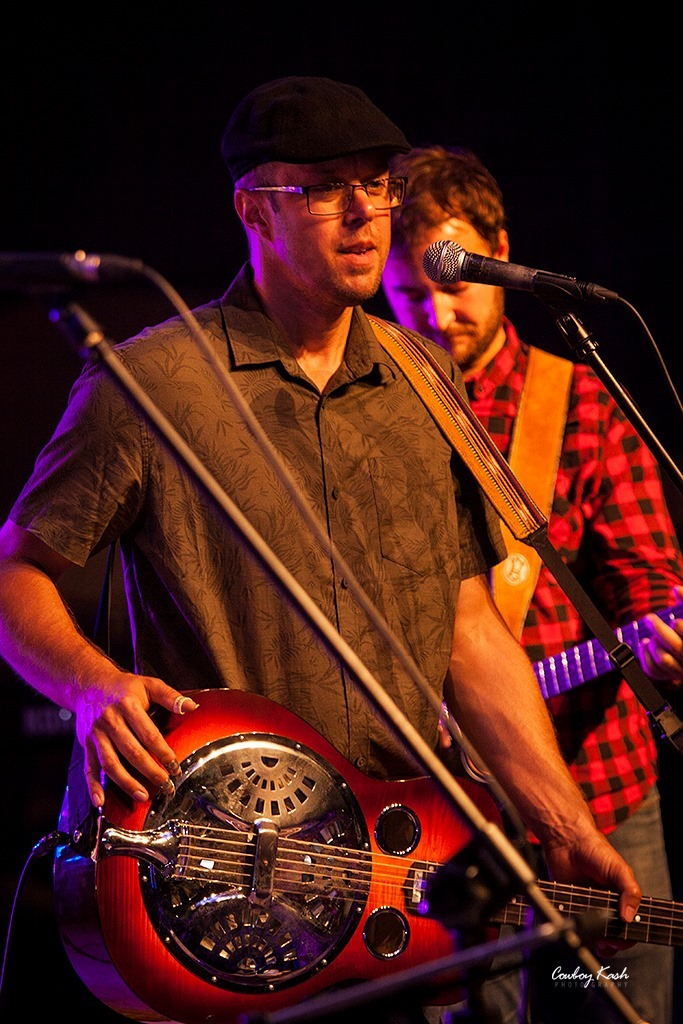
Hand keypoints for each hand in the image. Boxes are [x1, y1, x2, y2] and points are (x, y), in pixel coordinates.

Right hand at [74, 671, 198, 808]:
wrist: (90, 684)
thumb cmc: (124, 687)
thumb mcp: (149, 684)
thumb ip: (170, 696)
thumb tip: (191, 707)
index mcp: (128, 705)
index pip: (148, 734)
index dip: (163, 752)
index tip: (175, 766)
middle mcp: (110, 721)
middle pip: (131, 752)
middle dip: (150, 771)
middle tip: (165, 785)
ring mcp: (96, 735)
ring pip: (110, 764)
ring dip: (126, 783)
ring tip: (142, 795)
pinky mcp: (86, 744)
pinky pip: (89, 768)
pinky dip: (93, 786)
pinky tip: (101, 801)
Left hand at [542, 826, 641, 955]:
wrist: (567, 841)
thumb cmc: (596, 850)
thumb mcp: (620, 870)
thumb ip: (630, 891)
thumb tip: (629, 917)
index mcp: (621, 898)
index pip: (630, 926)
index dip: (627, 936)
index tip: (620, 939)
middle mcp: (605, 905)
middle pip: (612, 935)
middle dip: (612, 943)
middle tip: (607, 942)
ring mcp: (587, 907)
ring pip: (594, 935)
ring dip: (595, 942)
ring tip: (595, 940)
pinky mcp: (570, 906)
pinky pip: (574, 925)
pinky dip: (576, 931)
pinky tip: (578, 929)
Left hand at [639, 584, 682, 689]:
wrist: (682, 649)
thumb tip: (675, 589)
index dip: (682, 630)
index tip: (675, 621)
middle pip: (678, 648)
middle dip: (661, 631)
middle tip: (650, 618)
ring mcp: (681, 671)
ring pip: (664, 660)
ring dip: (655, 644)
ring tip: (652, 635)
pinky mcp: (668, 677)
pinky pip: (653, 670)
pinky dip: (645, 655)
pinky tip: (646, 643)